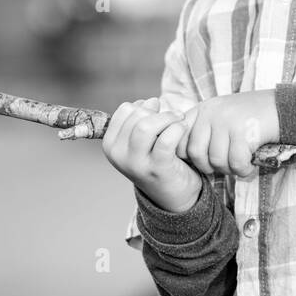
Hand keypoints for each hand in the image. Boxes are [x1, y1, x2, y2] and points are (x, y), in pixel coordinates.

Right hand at [102, 97, 202, 213]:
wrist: (172, 194)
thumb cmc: (157, 160)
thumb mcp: (140, 141)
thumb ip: (140, 120)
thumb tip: (151, 101)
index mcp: (110, 145)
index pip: (125, 110)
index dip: (144, 105)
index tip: (157, 112)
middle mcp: (118, 156)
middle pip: (137, 116)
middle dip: (158, 111)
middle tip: (173, 115)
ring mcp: (136, 164)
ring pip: (146, 126)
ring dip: (167, 117)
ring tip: (179, 119)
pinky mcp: (157, 168)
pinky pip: (166, 139)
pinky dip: (178, 128)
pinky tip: (184, 128)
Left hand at [174, 90, 279, 179]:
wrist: (284, 107)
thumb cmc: (252, 117)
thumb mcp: (222, 115)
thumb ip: (204, 130)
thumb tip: (185, 156)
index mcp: (203, 110)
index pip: (180, 140)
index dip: (190, 157)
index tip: (207, 160)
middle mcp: (211, 113)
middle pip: (196, 154)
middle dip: (211, 167)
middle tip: (226, 166)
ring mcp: (227, 121)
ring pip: (217, 161)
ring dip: (230, 170)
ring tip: (240, 165)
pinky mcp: (244, 131)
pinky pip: (236, 163)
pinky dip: (244, 170)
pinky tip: (250, 165)